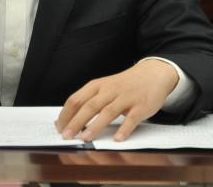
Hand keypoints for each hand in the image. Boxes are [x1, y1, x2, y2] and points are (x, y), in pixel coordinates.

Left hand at [55, 59, 178, 141]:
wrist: (153, 73)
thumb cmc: (124, 84)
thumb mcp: (104, 87)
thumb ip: (88, 101)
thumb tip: (68, 119)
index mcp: (97, 86)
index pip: (76, 99)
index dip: (66, 114)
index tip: (58, 127)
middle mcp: (110, 91)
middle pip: (89, 106)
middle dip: (76, 122)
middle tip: (66, 136)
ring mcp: (126, 98)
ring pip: (108, 111)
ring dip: (95, 125)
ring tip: (85, 138)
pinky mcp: (141, 106)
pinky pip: (131, 118)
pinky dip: (124, 129)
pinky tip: (117, 139)